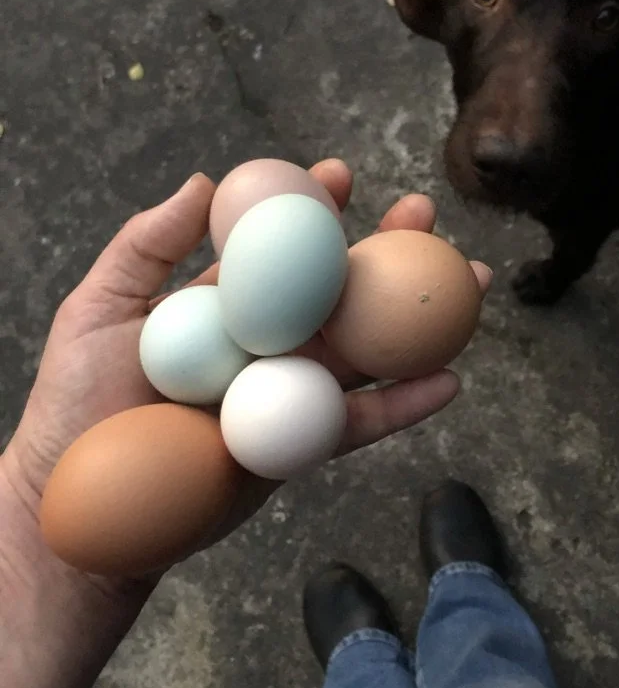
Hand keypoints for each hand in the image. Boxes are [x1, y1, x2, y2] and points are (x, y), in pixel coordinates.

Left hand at [3, 159, 491, 576]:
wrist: (86, 512)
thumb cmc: (79, 408)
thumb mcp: (98, 310)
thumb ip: (147, 244)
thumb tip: (203, 182)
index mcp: (225, 306)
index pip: (278, 247)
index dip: (312, 209)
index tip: (339, 175)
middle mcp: (266, 343)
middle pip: (338, 289)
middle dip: (386, 248)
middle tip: (425, 211)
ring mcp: (288, 394)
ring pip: (366, 348)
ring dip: (420, 317)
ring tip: (471, 279)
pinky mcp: (300, 448)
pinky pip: (361, 422)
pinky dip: (406, 404)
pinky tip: (450, 380)